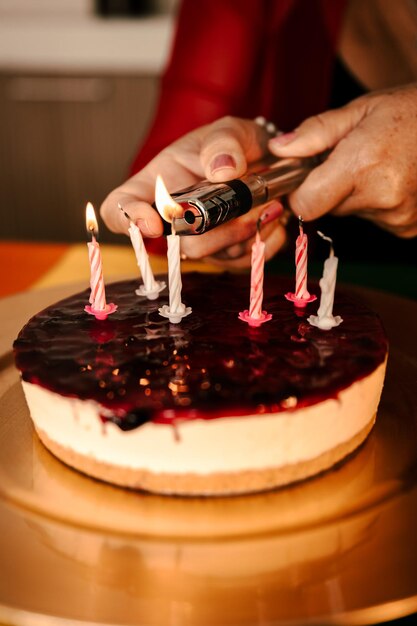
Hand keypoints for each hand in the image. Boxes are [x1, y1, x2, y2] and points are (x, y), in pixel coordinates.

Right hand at [100, 116, 286, 266]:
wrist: (266, 160)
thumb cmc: (233, 144)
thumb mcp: (229, 129)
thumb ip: (223, 142)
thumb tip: (223, 170)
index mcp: (156, 185)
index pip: (117, 208)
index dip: (127, 221)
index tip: (154, 223)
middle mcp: (173, 219)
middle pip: (178, 246)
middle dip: (215, 231)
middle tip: (247, 207)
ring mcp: (201, 240)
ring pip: (214, 256)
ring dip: (246, 232)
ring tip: (267, 202)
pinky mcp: (228, 254)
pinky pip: (244, 261)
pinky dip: (264, 240)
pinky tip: (272, 216)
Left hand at [268, 84, 416, 237]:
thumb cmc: (412, 111)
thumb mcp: (361, 109)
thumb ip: (315, 133)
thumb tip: (279, 150)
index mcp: (362, 164)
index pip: (306, 204)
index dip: (299, 193)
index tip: (304, 178)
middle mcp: (381, 196)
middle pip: (329, 208)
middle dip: (331, 186)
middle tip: (354, 158)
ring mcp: (398, 216)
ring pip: (353, 213)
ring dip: (357, 194)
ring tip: (382, 164)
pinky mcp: (409, 228)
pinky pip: (376, 219)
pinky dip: (378, 203)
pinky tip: (396, 178)